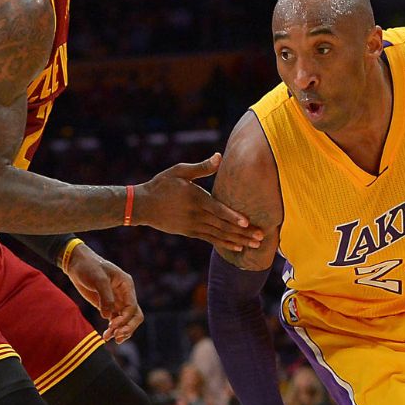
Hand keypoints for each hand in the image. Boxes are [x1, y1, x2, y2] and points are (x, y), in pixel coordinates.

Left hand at [64, 243, 141, 343]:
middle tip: (116, 337)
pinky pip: (116, 321)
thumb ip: (105, 297)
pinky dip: (113, 329)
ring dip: (121, 331)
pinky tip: (106, 336)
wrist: (77, 264)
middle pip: (135, 315)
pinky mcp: (108, 306)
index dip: (124, 319)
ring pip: (127, 320)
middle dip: (128, 327)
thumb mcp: (98, 279)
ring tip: (109, 338)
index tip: (112, 325)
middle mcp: (125, 294)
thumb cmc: (89, 267)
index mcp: (126, 285)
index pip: (132, 306)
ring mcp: (118, 301)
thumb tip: (107, 317)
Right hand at [133, 154, 263, 253]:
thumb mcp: (179, 171)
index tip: (247, 222)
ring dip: (238, 240)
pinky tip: (238, 247)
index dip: (232, 216)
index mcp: (195, 199)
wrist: (142, 205)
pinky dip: (225, 244)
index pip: (217, 209)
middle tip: (262, 237)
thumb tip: (219, 156)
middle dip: (243, 232)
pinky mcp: (190, 232)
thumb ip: (201, 167)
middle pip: (223, 225)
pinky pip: (210, 239)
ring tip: (255, 245)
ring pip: (219, 235)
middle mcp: (196, 215)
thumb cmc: (162, 184)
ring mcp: (193, 226)